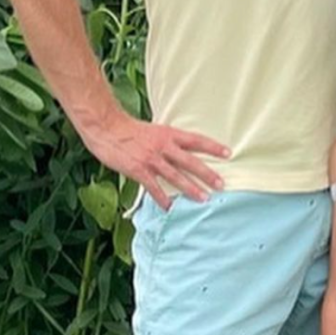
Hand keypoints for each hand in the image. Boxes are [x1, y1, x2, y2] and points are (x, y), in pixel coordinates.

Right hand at [81, 110, 228, 209]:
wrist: (107, 127)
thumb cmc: (129, 129)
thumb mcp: (155, 130)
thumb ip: (168, 141)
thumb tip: (181, 151)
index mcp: (169, 134)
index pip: (196, 140)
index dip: (213, 147)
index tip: (228, 153)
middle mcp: (164, 146)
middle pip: (190, 161)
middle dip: (207, 174)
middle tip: (221, 184)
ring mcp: (151, 158)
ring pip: (176, 176)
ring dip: (190, 188)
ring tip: (203, 199)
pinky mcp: (138, 169)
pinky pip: (153, 186)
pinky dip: (162, 197)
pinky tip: (170, 207)